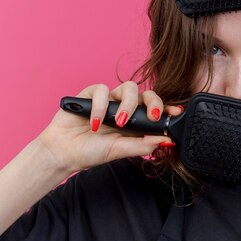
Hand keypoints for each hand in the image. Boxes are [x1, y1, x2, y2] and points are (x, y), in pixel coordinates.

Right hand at [37, 82, 182, 172]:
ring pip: (128, 87)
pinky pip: (102, 90)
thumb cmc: (91, 152)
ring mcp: (109, 100)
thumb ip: (143, 145)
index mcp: (135, 122)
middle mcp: (125, 108)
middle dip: (154, 103)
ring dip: (127, 104)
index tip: (177, 113)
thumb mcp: (121, 150)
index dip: (167, 109)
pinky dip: (100, 106)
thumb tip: (166, 141)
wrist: (63, 153)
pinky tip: (95, 123)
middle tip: (152, 117)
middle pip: (146, 94)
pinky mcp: (91, 94)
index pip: (155, 110)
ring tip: (120, 122)